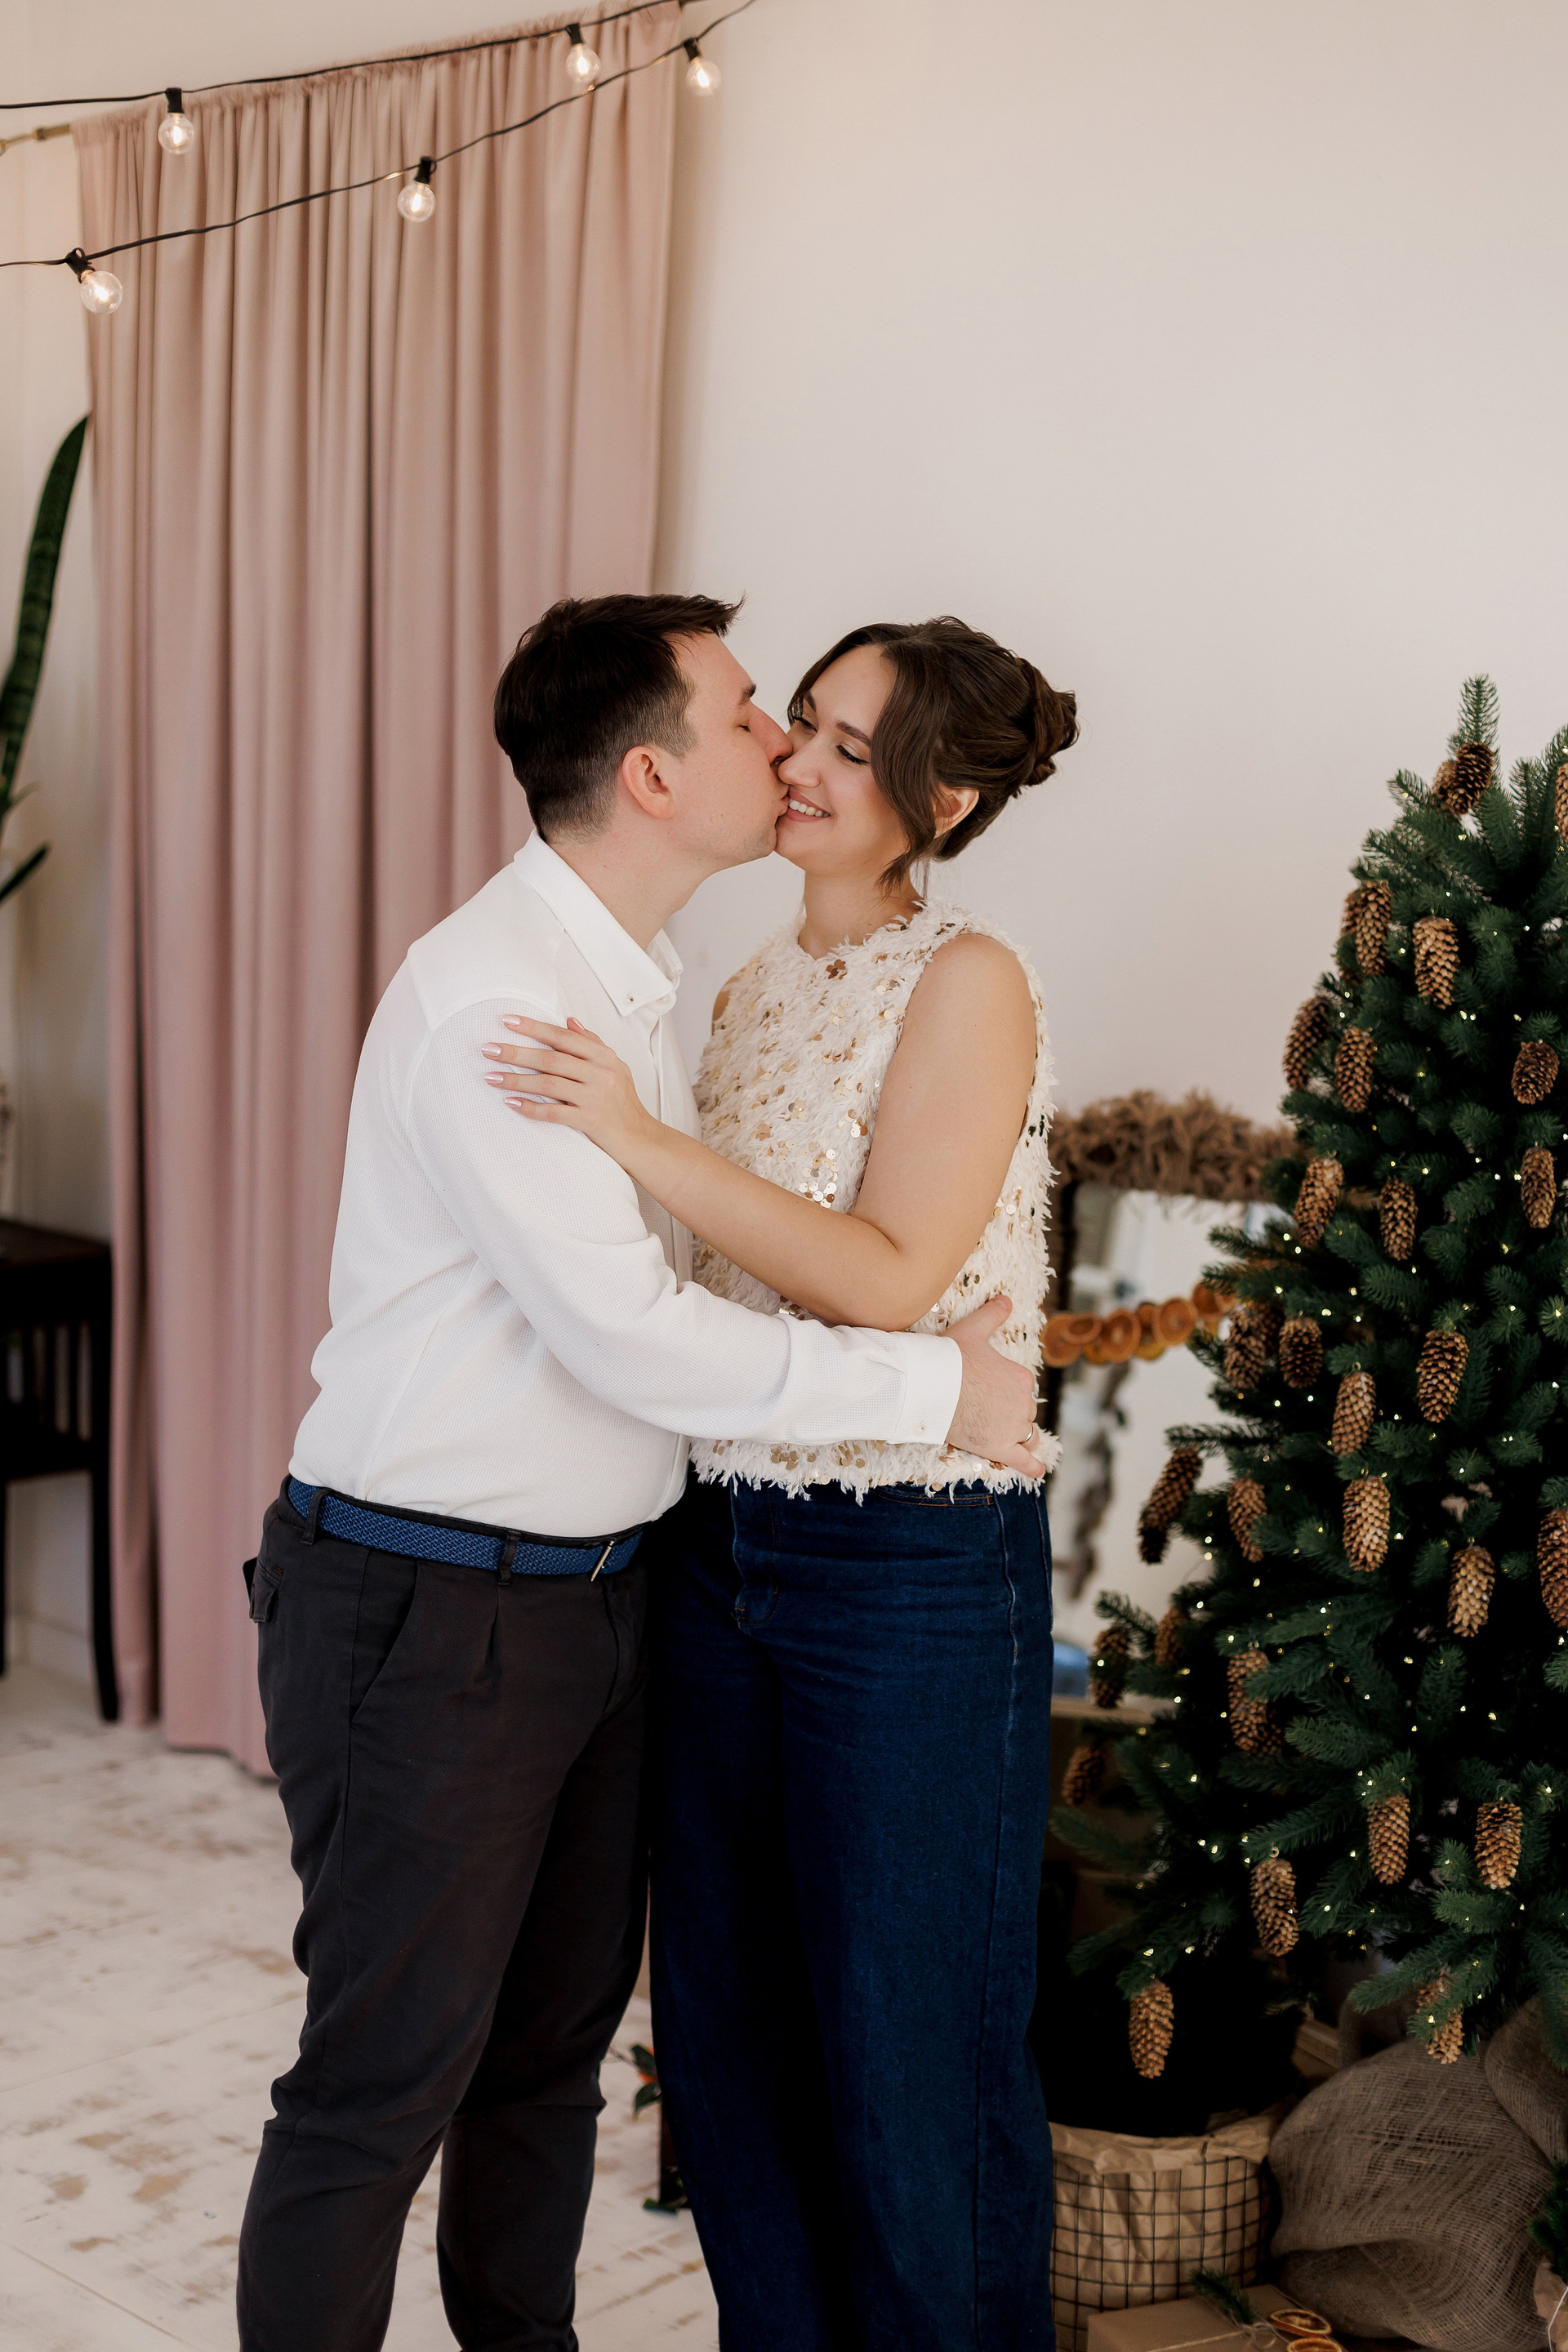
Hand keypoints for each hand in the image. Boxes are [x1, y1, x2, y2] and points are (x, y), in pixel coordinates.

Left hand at [482, 1017, 656, 1168]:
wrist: (640, 1139)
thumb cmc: (624, 1103)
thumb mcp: (615, 1067)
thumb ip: (592, 1043)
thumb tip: (569, 1020)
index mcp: (604, 1057)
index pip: (563, 1036)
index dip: (534, 1027)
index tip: (507, 1021)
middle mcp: (601, 1074)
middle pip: (551, 1058)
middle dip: (516, 1052)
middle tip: (488, 1048)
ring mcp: (596, 1097)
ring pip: (549, 1083)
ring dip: (516, 1079)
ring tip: (490, 1076)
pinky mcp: (590, 1121)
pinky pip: (554, 1112)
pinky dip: (530, 1108)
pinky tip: (510, 1103)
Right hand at [944, 1295, 1046, 1479]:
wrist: (930, 1385)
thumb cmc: (949, 1357)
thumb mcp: (972, 1329)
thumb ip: (992, 1314)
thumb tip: (1006, 1298)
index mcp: (1021, 1377)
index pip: (1021, 1388)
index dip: (1003, 1389)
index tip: (984, 1387)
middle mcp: (1023, 1403)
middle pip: (1023, 1411)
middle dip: (1008, 1412)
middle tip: (982, 1408)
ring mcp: (1013, 1427)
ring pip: (1024, 1434)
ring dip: (1017, 1434)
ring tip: (1001, 1433)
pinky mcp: (999, 1447)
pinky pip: (1023, 1461)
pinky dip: (1032, 1467)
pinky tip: (1037, 1471)